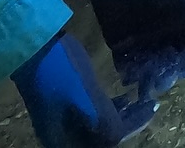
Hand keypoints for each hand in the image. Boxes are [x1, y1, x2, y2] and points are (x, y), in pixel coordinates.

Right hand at [12, 32, 155, 147]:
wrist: (32, 46)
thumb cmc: (60, 71)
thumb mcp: (84, 96)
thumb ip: (103, 119)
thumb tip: (121, 136)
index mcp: (64, 139)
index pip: (107, 142)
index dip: (133, 127)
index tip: (152, 108)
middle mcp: (63, 134)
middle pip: (103, 139)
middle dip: (128, 124)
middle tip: (148, 106)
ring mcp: (63, 119)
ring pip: (100, 127)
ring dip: (122, 117)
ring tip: (140, 100)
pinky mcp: (66, 103)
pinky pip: (93, 114)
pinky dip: (111, 109)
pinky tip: (124, 98)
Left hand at [83, 0, 184, 100]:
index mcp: (181, 22)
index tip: (183, 67)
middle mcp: (164, 35)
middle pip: (170, 63)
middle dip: (169, 74)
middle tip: (162, 79)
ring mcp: (142, 41)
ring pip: (150, 68)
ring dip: (150, 78)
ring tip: (146, 82)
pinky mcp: (120, 44)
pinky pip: (127, 65)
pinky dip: (129, 74)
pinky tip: (129, 78)